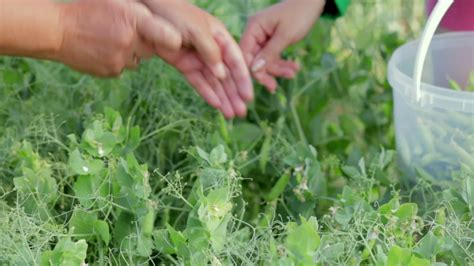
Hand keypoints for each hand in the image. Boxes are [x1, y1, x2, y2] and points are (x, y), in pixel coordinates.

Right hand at [53, 0, 181, 76]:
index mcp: (133, 19)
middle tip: (127, 32)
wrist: (56, 30)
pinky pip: (123, 67)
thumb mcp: (116, 0)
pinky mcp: (111, 72)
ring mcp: (120, 59)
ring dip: (131, 52)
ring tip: (112, 39)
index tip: (173, 41)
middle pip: (152, 48)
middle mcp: (129, 41)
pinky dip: (117, 60)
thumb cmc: (87, 9)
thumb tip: (166, 25)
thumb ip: (140, 11)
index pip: (169, 37)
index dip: (171, 40)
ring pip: (138, 59)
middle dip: (145, 42)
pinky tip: (103, 49)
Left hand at [141, 0, 252, 115]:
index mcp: (220, 37)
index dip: (243, 79)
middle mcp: (212, 49)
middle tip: (241, 113)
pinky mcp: (185, 65)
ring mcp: (198, 58)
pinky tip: (216, 105)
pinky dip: (207, 93)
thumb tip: (222, 74)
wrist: (150, 11)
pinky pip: (198, 81)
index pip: (236, 61)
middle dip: (235, 94)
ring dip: (223, 98)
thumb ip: (211, 51)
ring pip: (214, 82)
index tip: (249, 97)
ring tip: (231, 115)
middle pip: (227, 75)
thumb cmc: (176, 14)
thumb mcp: (197, 30)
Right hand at [240, 0, 325, 91]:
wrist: (313, 2)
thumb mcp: (285, 35)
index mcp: (253, 27)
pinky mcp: (271, 41)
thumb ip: (270, 53)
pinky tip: (294, 68)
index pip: (244, 52)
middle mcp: (255, 33)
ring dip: (278, 69)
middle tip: (276, 86)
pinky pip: (272, 56)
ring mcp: (263, 37)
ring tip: (294, 72)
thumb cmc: (299, 14)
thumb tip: (254, 70)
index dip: (251, 69)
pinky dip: (282, 63)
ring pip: (265, 60)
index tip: (262, 82)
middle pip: (254, 59)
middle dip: (268, 71)